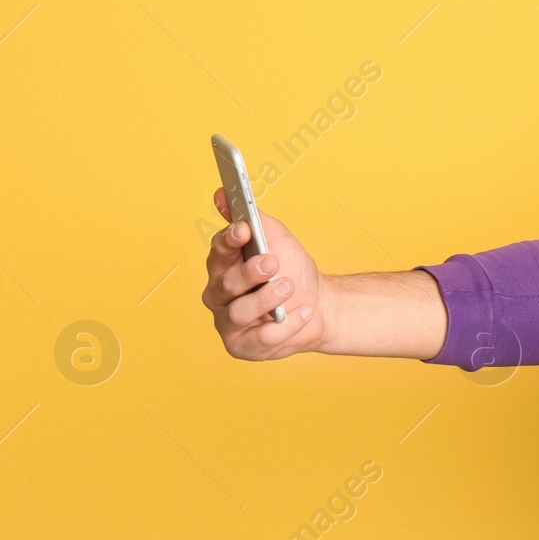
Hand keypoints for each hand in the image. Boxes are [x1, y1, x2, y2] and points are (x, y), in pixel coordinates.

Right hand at [201, 188, 327, 359]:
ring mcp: (229, 323)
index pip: (218, 251)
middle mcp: (219, 294)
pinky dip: (285, 326)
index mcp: (224, 265)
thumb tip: (222, 193)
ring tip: (289, 287)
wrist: (320, 305)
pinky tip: (303, 313)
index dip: (229, 241)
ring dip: (266, 299)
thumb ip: (253, 218)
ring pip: (239, 312)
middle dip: (249, 273)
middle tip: (272, 262)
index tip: (244, 230)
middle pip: (225, 284)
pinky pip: (259, 339)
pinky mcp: (243, 346)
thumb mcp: (277, 238)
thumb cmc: (292, 269)